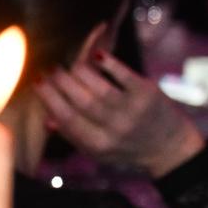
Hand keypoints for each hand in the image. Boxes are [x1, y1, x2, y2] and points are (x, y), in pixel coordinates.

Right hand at [37, 53, 205, 180]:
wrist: (169, 148)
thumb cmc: (127, 150)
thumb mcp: (97, 152)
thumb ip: (73, 136)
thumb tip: (48, 120)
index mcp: (98, 144)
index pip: (66, 118)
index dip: (49, 98)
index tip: (37, 83)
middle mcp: (114, 128)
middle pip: (80, 100)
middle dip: (60, 82)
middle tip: (49, 69)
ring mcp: (132, 110)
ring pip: (98, 87)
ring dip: (78, 72)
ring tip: (68, 65)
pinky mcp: (148, 93)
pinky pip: (123, 74)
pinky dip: (108, 63)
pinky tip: (96, 56)